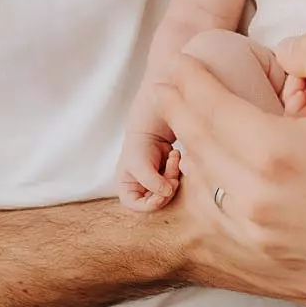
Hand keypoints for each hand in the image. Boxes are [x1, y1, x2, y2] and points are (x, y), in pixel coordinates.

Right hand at [116, 90, 181, 212]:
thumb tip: (167, 193)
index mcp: (126, 177)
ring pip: (168, 189)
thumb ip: (149, 179)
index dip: (147, 205)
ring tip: (173, 156)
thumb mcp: (138, 157)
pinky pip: (178, 176)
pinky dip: (179, 169)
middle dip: (164, 188)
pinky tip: (176, 153)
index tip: (162, 194)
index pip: (133, 204)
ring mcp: (158, 171)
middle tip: (172, 174)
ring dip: (173, 176)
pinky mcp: (172, 164)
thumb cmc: (141, 127)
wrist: (161, 102)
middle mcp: (141, 178)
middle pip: (154, 199)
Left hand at [152, 23, 305, 305]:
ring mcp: (266, 240)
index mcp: (276, 154)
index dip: (189, 80)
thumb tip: (286, 50)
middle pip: (199, 148)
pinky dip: (214, 192)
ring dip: (193, 152)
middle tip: (168, 87)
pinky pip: (227, 223)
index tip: (177, 61)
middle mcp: (259, 203)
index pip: (210, 108)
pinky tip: (220, 176)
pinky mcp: (280, 263)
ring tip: (191, 127)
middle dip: (180, 111)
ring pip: (207, 189)